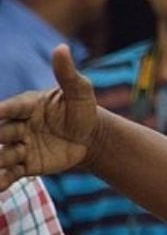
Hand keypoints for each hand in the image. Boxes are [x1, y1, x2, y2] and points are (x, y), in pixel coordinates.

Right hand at [0, 46, 99, 189]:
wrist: (90, 138)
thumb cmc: (82, 110)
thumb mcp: (80, 91)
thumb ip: (67, 73)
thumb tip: (61, 48)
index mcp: (26, 106)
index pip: (8, 109)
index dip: (2, 112)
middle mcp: (17, 126)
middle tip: (1, 139)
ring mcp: (19, 146)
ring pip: (2, 155)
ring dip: (1, 160)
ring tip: (11, 160)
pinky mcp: (25, 165)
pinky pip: (9, 174)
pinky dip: (2, 180)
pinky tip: (1, 186)